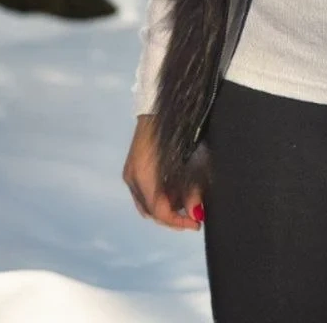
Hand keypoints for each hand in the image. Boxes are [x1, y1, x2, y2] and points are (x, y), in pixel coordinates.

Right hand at [122, 114, 202, 231]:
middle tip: (194, 217)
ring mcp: (130, 173)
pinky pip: (143, 195)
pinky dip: (158, 199)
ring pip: (146, 205)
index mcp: (144, 174)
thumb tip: (196, 212)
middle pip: (151, 211)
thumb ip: (192, 188)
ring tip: (186, 205)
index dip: (178, 221)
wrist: (160, 103)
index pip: (159, 210)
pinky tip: (174, 195)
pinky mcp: (132, 169)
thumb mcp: (190, 158)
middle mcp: (133, 177)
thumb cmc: (179, 126)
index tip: (197, 223)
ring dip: (165, 209)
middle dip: (173, 217)